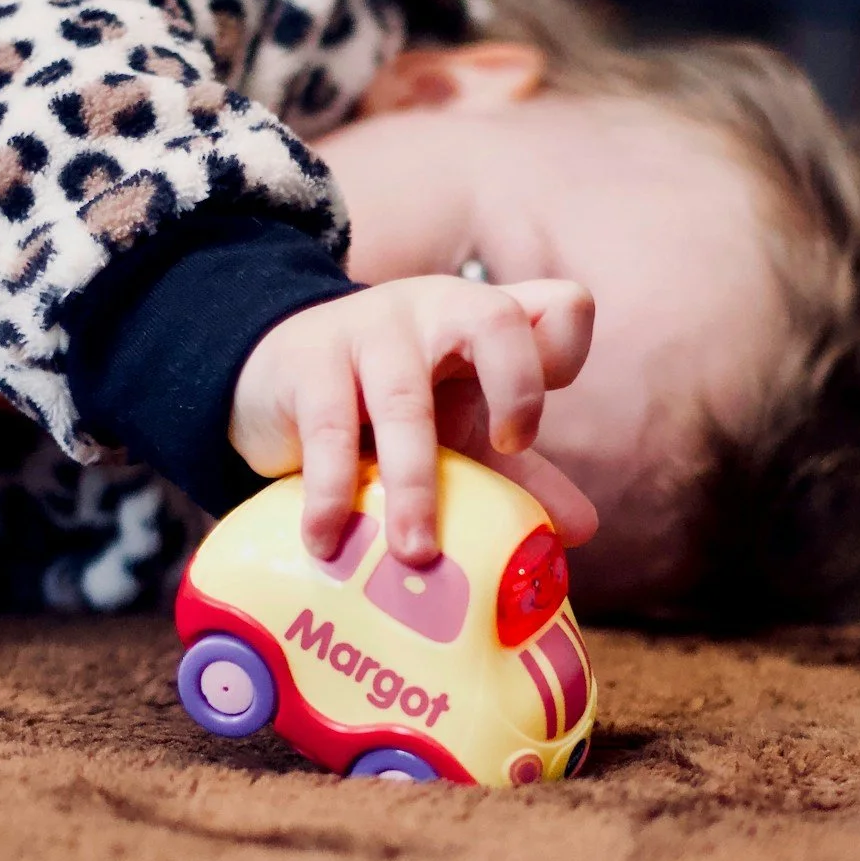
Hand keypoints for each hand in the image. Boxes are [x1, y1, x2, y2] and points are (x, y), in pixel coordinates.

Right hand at [229, 275, 597, 565]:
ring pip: (405, 398)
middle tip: (509, 452)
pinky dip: (332, 492)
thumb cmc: (388, 405)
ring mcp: (370, 331)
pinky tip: (328, 540)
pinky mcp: (309, 363)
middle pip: (496, 318)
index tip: (525, 433)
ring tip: (416, 554)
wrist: (278, 375)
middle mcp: (436, 311)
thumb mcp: (460, 431)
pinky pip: (329, 429)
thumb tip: (581, 530)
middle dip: (517, 387)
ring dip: (415, 484)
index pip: (560, 306)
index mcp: (485, 322)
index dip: (562, 355)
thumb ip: (520, 474)